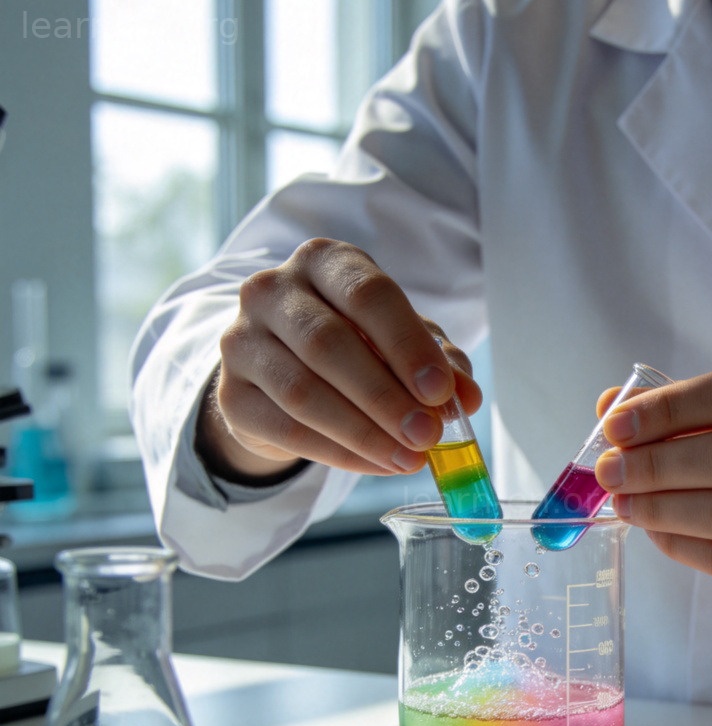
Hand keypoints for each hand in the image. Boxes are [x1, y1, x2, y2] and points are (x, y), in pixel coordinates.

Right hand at [196, 238, 481, 482]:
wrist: (280, 372)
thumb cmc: (354, 344)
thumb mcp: (401, 343)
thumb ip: (437, 363)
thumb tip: (466, 398)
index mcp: (324, 261)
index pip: (368, 295)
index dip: (407, 345)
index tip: (440, 391)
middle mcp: (273, 291)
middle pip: (329, 344)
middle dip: (386, 397)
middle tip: (427, 435)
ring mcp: (242, 341)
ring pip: (304, 392)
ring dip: (364, 433)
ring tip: (408, 459)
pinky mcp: (231, 394)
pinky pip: (287, 429)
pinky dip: (338, 453)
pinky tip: (376, 464)